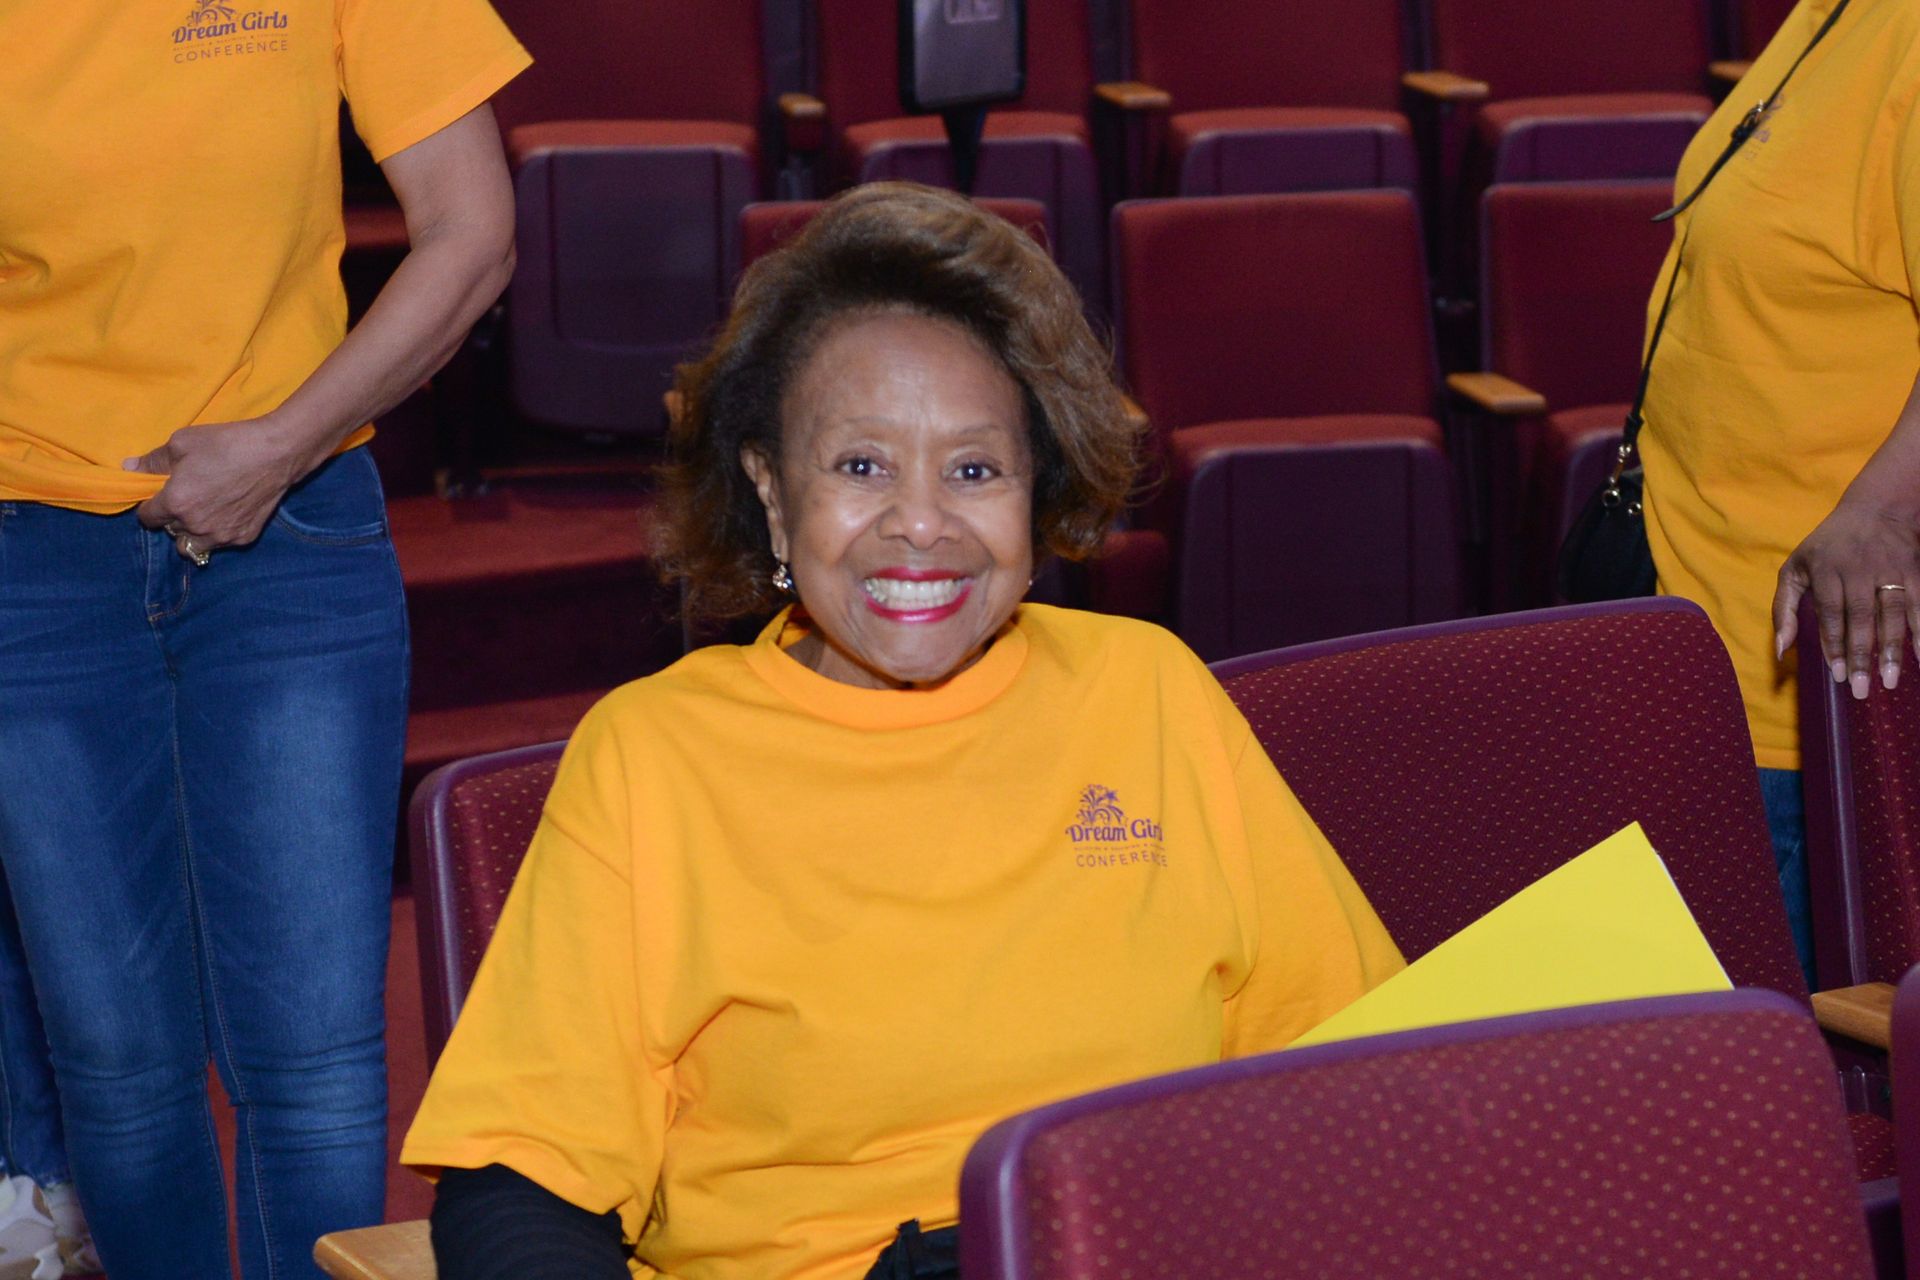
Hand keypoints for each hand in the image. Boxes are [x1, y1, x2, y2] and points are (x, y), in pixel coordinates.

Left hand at [122, 416, 323, 557]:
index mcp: (175, 503)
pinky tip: (228, 512)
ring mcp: (221, 535)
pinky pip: (221, 543)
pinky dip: (219, 532)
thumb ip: (153, 460)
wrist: (275, 452)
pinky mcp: (244, 537)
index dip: (150, 505)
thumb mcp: (182, 443)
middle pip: (170, 532)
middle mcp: (195, 526)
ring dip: (192, 533)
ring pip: (193, 546)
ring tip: (204, 513)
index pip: (147, 518)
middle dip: (173, 518)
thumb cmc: (227, 443)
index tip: (161, 495)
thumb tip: (129, 468)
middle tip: (188, 498)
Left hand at [1772, 496, 1919, 698]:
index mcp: (1825, 569)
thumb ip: (1783, 609)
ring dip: (1891, 649)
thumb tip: (1780, 650)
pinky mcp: (1914, 570)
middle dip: (1860, 655)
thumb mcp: (1795, 569)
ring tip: (1889, 681)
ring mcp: (1889, 569)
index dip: (1833, 645)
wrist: (1876, 508)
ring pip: (1891, 614)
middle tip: (1860, 689)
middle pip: (1860, 618)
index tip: (1836, 674)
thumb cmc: (1828, 547)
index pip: (1829, 613)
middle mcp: (1858, 569)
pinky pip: (1919, 604)